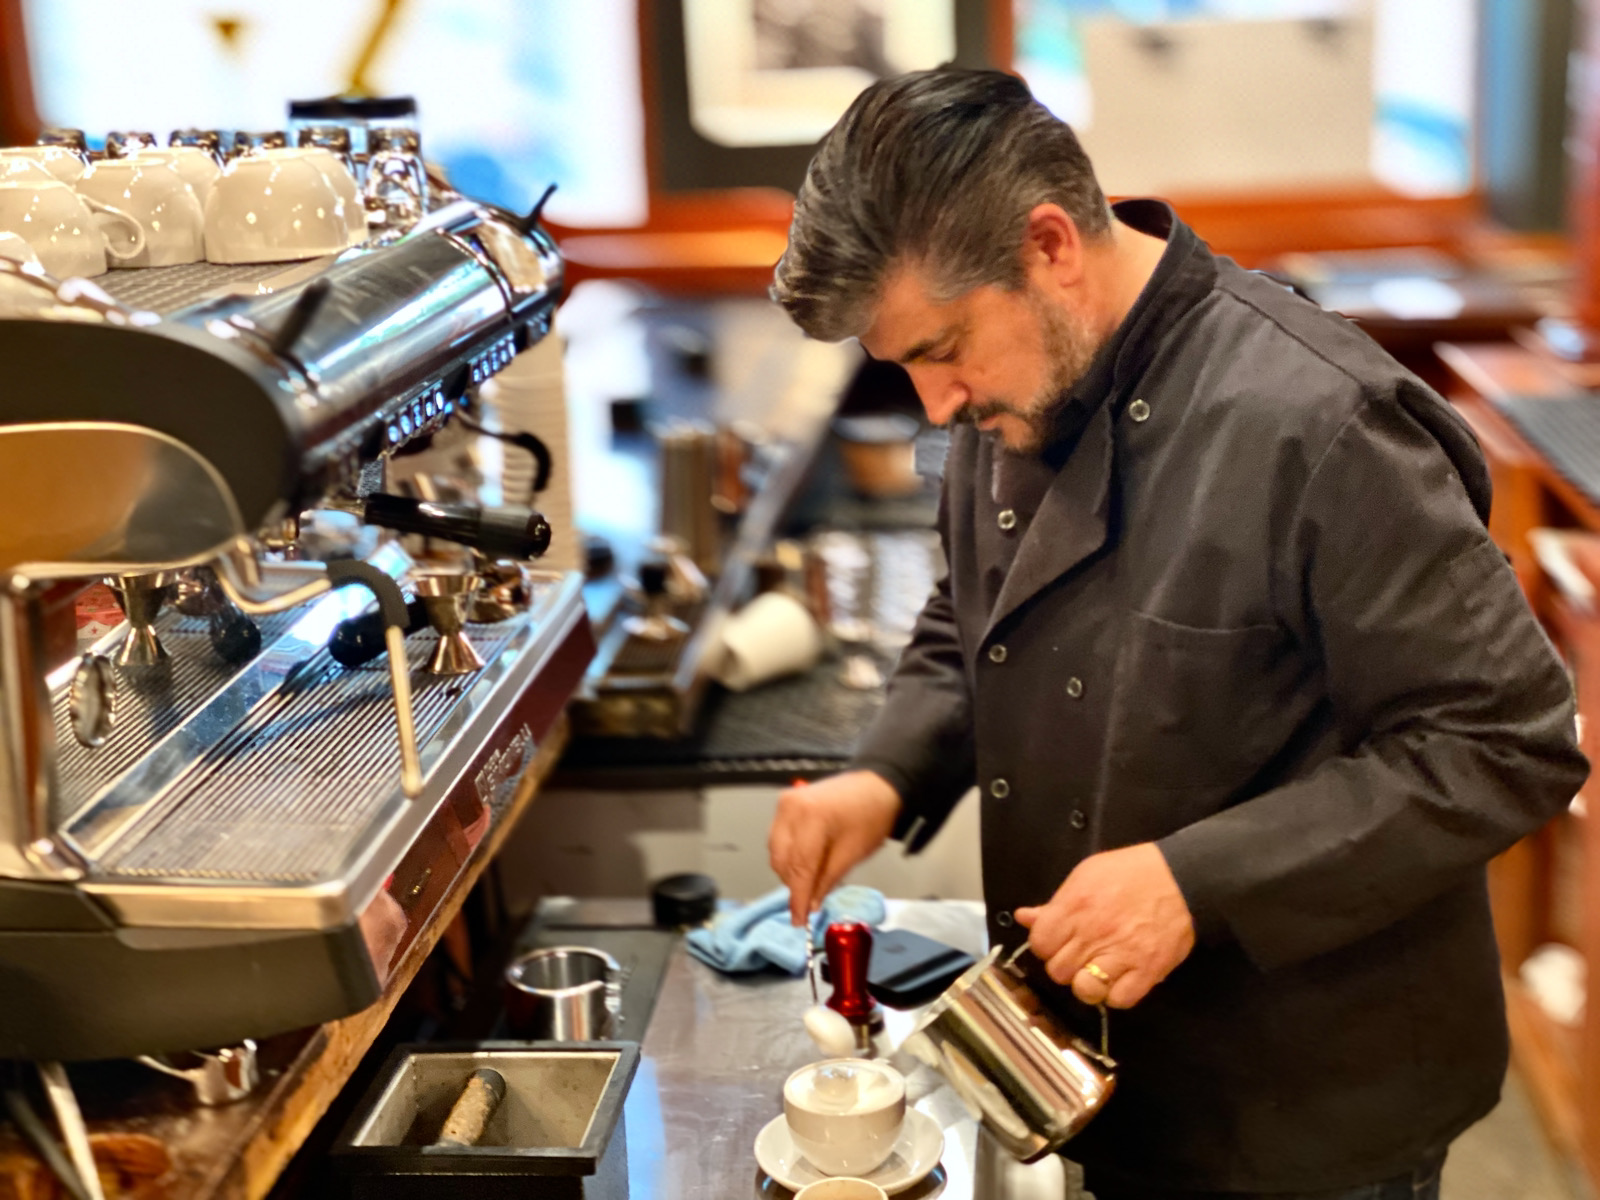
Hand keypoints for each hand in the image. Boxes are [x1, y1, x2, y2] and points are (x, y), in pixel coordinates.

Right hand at [769, 771, 901, 925]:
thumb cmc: (871, 815)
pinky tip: (807, 861)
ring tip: (813, 878)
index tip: (799, 920)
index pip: (798, 868)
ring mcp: (785, 804)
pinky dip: (790, 855)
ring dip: (791, 871)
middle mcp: (791, 809)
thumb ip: (827, 880)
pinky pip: (778, 838)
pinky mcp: (785, 804)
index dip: (798, 898)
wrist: (875, 785)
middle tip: (811, 900)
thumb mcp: (853, 853)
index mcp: (811, 818)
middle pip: (782, 861)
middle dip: (795, 884)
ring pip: (776, 852)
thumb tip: (811, 903)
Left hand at [1014, 843, 1194, 1008]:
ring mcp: (1120, 955)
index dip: (1047, 945)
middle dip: (1066, 965)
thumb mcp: (1086, 876)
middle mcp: (1093, 934)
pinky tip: (1121, 978)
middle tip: (1081, 954)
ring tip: (1098, 971)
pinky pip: (1119, 1000)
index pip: (1039, 944)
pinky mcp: (1147, 972)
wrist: (1182, 878)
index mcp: (1074, 908)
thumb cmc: (1131, 873)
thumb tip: (1026, 917)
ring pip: (1085, 990)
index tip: (1059, 941)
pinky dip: (1118, 993)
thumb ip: (1055, 903)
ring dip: (1088, 984)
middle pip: (1058, 971)